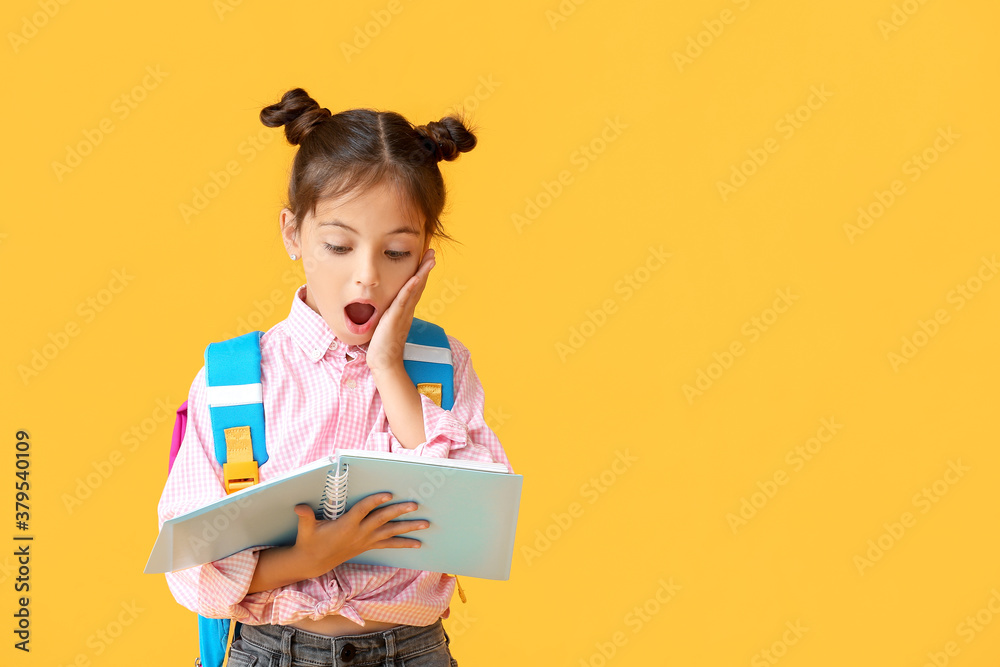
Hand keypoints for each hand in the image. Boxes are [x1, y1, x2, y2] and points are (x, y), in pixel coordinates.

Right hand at [290, 492, 428, 579]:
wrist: (314, 562)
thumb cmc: (310, 541)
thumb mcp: (306, 528)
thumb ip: (305, 517)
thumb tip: (299, 507)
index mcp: (346, 525)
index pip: (363, 510)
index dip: (375, 501)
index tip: (388, 494)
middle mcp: (359, 533)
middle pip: (382, 520)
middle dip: (399, 512)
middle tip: (414, 505)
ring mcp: (365, 541)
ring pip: (390, 533)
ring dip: (408, 528)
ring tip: (425, 524)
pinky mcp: (368, 546)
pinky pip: (389, 545)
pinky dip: (404, 544)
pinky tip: (418, 543)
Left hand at [366, 248, 434, 373]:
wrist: (384, 362)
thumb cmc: (383, 345)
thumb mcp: (387, 324)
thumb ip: (390, 314)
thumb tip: (387, 306)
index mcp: (405, 311)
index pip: (415, 288)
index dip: (421, 274)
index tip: (426, 260)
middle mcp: (407, 310)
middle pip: (419, 286)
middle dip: (425, 269)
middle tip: (432, 254)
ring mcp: (403, 314)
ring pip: (415, 290)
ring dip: (422, 273)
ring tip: (429, 260)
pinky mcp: (395, 318)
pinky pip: (403, 301)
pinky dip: (410, 288)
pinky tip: (416, 278)